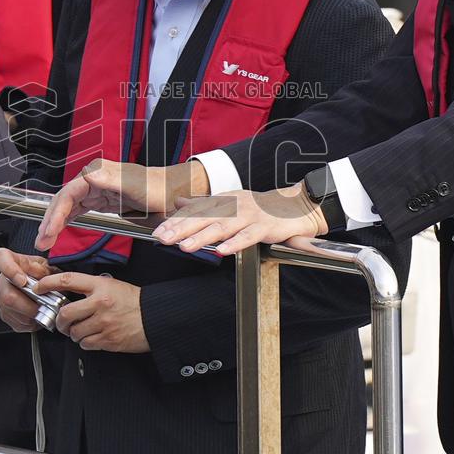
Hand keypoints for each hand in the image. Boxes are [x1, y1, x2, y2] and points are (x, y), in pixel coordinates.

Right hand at [0, 248, 58, 332]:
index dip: (9, 270)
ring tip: (43, 310)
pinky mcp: (6, 314)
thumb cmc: (45, 275)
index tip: (22, 281)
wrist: (45, 290)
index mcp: (13, 261)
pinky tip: (38, 315)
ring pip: (13, 311)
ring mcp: (1, 298)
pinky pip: (17, 322)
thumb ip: (44, 270)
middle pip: (8, 295)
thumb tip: (38, 278)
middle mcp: (3, 280)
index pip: (1, 257)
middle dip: (29, 304)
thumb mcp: (49, 267)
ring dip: (31, 314)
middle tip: (43, 305)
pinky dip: (31, 322)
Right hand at [35, 159, 209, 250]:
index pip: (68, 193)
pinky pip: (77, 208)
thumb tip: (101, 183)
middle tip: (41, 241)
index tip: (48, 231)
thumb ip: (118, 185)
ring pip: (67, 205)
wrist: (172, 191)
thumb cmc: (159, 189)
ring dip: (55, 222)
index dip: (55, 214)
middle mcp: (94, 178)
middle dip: (50, 221)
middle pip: (63, 199)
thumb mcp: (140, 189)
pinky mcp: (101, 198)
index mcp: (99, 174)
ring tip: (45, 241)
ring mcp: (96, 188)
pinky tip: (58, 231)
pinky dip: (66, 220)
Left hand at [35, 271, 147, 352]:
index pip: (68, 280)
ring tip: (82, 329)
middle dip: (60, 320)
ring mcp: (103, 323)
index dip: (48, 283)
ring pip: (74, 332)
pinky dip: (85, 342)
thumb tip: (68, 293)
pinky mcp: (108, 340)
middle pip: (65, 313)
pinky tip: (92, 337)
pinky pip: (85, 344)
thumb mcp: (112, 285)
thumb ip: (91, 288)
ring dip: (74, 333)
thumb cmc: (134, 301)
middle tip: (62, 321)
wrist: (155, 317)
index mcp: (100, 286)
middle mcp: (100, 303)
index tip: (39, 287)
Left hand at [152, 183, 327, 255]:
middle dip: (182, 229)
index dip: (176, 223)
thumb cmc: (260, 208)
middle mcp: (234, 207)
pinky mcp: (264, 227)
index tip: (158, 233)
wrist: (295, 205)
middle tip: (163, 239)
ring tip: (185, 246)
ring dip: (203, 237)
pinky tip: (222, 252)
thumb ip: (203, 204)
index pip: (195, 212)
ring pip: (222, 227)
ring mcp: (249, 216)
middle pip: (204, 218)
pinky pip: (248, 237)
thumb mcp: (229, 203)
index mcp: (223, 201)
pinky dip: (235, 244)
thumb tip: (178, 203)